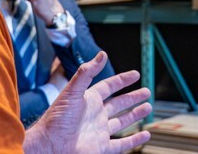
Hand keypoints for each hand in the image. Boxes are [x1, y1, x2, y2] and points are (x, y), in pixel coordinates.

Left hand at [24, 52, 151, 152]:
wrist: (49, 145)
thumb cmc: (56, 118)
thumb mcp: (73, 91)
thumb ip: (87, 72)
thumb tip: (102, 54)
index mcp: (89, 100)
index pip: (109, 86)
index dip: (122, 80)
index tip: (135, 74)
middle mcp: (96, 115)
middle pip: (118, 104)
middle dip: (132, 97)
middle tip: (146, 92)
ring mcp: (100, 132)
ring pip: (122, 122)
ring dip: (135, 115)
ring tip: (148, 108)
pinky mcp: (102, 148)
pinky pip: (122, 144)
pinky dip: (134, 140)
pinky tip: (145, 134)